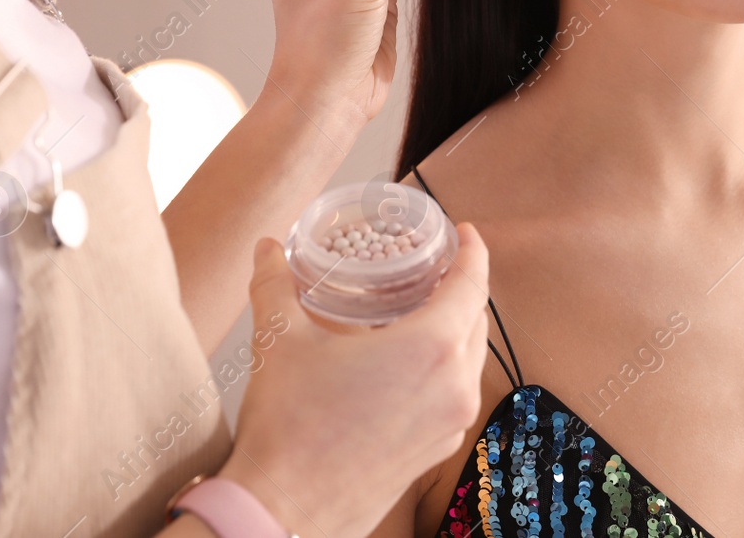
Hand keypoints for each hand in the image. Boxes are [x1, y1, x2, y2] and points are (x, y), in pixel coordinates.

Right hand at [221, 228, 490, 537]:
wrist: (281, 510)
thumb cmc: (287, 425)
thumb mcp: (278, 340)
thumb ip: (275, 284)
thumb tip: (266, 248)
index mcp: (432, 348)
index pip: (472, 284)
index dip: (473, 251)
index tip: (464, 233)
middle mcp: (455, 386)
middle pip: (477, 320)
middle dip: (463, 289)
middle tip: (437, 268)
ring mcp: (451, 425)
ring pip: (471, 361)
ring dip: (457, 331)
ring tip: (425, 313)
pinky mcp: (436, 453)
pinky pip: (456, 396)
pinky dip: (446, 370)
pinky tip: (411, 367)